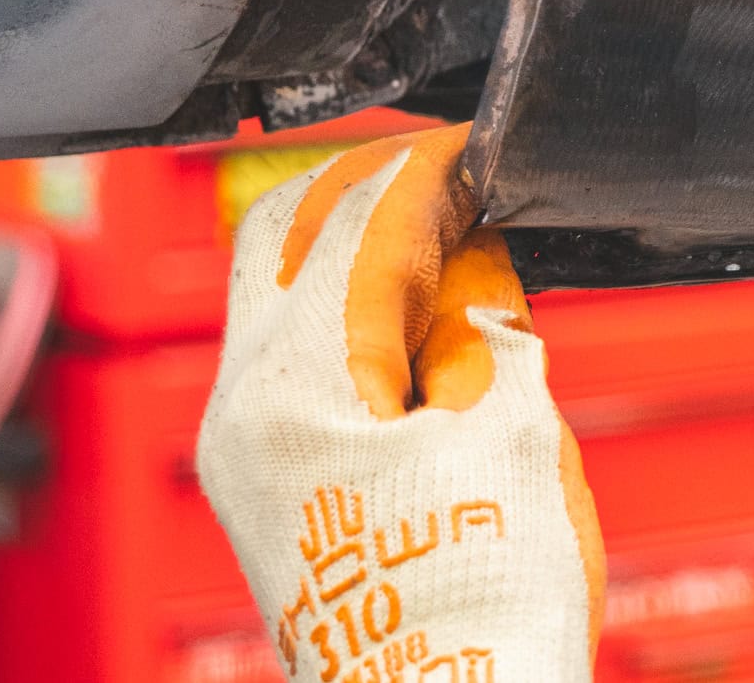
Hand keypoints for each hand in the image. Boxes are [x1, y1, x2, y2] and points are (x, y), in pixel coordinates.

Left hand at [198, 124, 603, 680]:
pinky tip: (429, 328)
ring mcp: (242, 445)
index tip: (486, 148)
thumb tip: (471, 252)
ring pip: (281, 290)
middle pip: (282, 233)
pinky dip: (354, 314)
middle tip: (459, 178)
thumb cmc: (478, 605)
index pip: (361, 221)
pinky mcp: (263, 480)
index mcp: (298, 382)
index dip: (434, 167)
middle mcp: (243, 405)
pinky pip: (293, 354)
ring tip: (463, 256)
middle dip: (371, 187)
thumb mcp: (511, 428)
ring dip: (364, 250)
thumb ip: (485, 318)